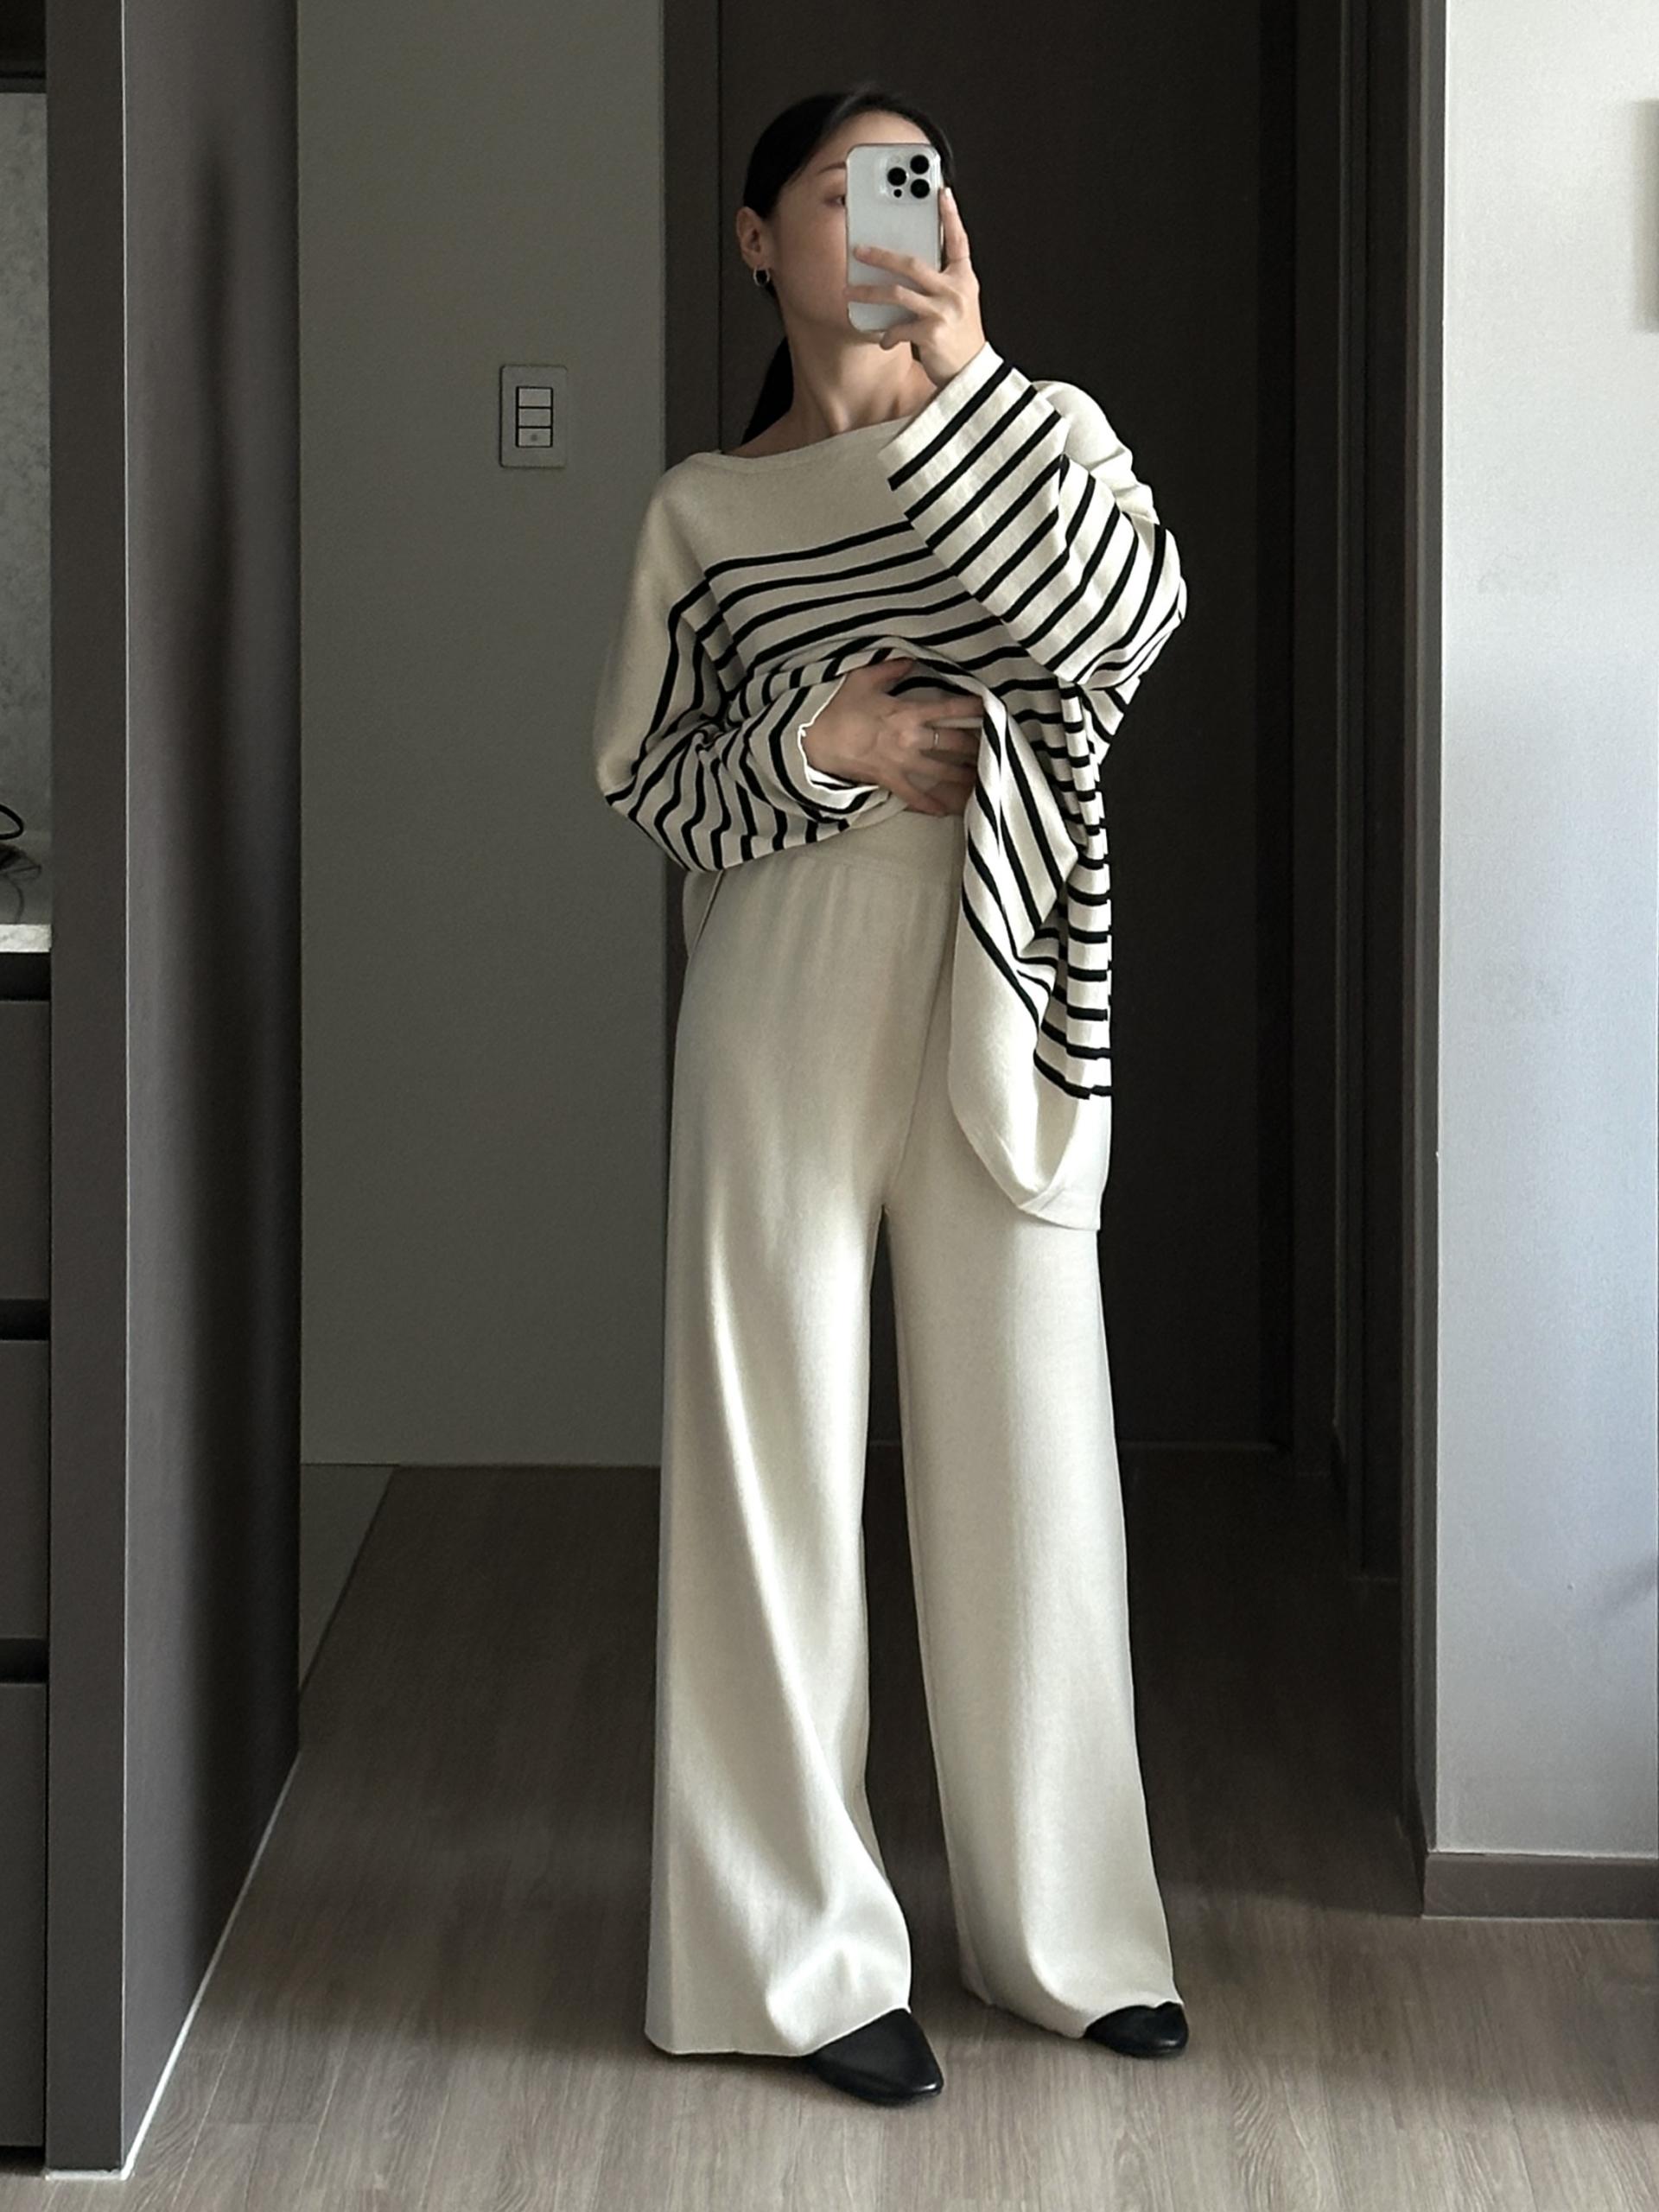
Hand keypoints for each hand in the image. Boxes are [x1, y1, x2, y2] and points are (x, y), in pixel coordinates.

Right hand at [805, 657, 982, 815]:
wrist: (813, 740)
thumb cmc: (836, 707)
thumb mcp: (862, 678)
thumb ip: (890, 670)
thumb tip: (909, 661)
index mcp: (908, 713)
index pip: (950, 710)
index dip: (973, 709)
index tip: (992, 708)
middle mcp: (911, 740)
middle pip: (954, 744)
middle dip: (977, 746)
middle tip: (996, 747)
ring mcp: (902, 763)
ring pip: (943, 772)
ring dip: (965, 776)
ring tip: (984, 779)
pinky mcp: (889, 781)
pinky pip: (915, 796)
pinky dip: (931, 805)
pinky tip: (946, 811)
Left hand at [843, 184, 986, 388]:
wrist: (971, 374)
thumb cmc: (959, 337)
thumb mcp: (958, 303)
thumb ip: (939, 282)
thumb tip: (904, 267)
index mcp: (963, 279)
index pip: (958, 240)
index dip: (951, 215)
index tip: (940, 191)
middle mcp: (955, 291)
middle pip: (912, 264)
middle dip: (881, 256)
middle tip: (858, 251)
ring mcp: (943, 311)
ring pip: (897, 293)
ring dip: (868, 293)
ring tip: (849, 292)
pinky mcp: (931, 334)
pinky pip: (898, 327)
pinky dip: (886, 333)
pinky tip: (882, 337)